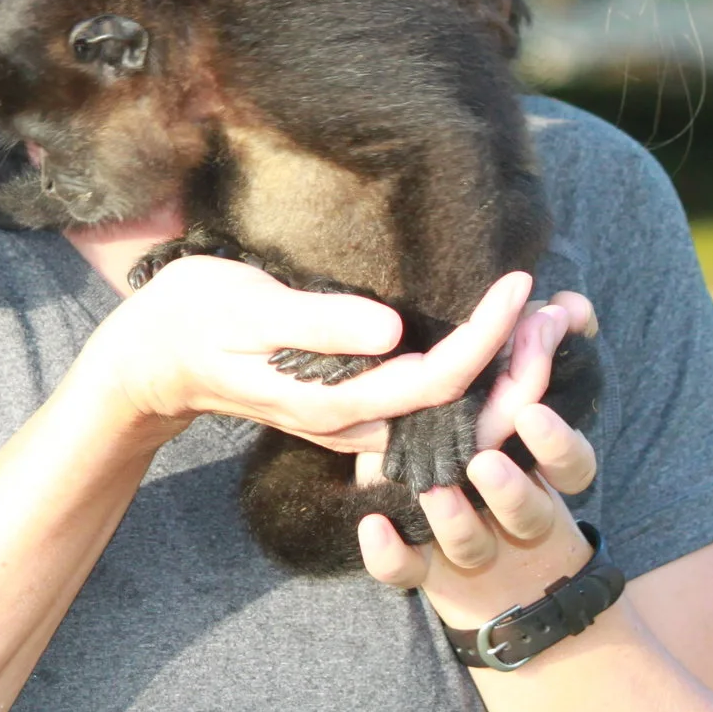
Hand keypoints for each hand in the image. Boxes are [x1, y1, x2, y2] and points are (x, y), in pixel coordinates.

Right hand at [69, 258, 533, 456]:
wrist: (148, 360)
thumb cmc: (193, 320)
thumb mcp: (248, 309)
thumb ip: (319, 324)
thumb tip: (392, 330)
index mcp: (334, 403)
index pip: (435, 379)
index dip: (485, 338)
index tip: (519, 286)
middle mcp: (353, 425)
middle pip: (459, 411)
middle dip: (518, 366)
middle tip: (563, 308)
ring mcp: (354, 423)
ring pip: (449, 411)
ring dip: (504, 372)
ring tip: (549, 318)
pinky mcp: (353, 407)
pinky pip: (428, 402)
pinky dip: (472, 374)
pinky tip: (499, 339)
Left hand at [358, 292, 602, 629]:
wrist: (476, 559)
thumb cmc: (490, 446)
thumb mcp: (516, 393)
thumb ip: (541, 345)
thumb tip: (570, 303)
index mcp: (538, 472)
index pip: (569, 465)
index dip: (559, 443)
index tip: (534, 412)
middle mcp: (508, 513)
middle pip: (529, 510)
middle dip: (514, 486)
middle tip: (487, 460)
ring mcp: (466, 545)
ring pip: (470, 545)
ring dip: (458, 520)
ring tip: (437, 491)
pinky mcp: (422, 567)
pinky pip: (406, 571)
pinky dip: (392, 555)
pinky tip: (372, 527)